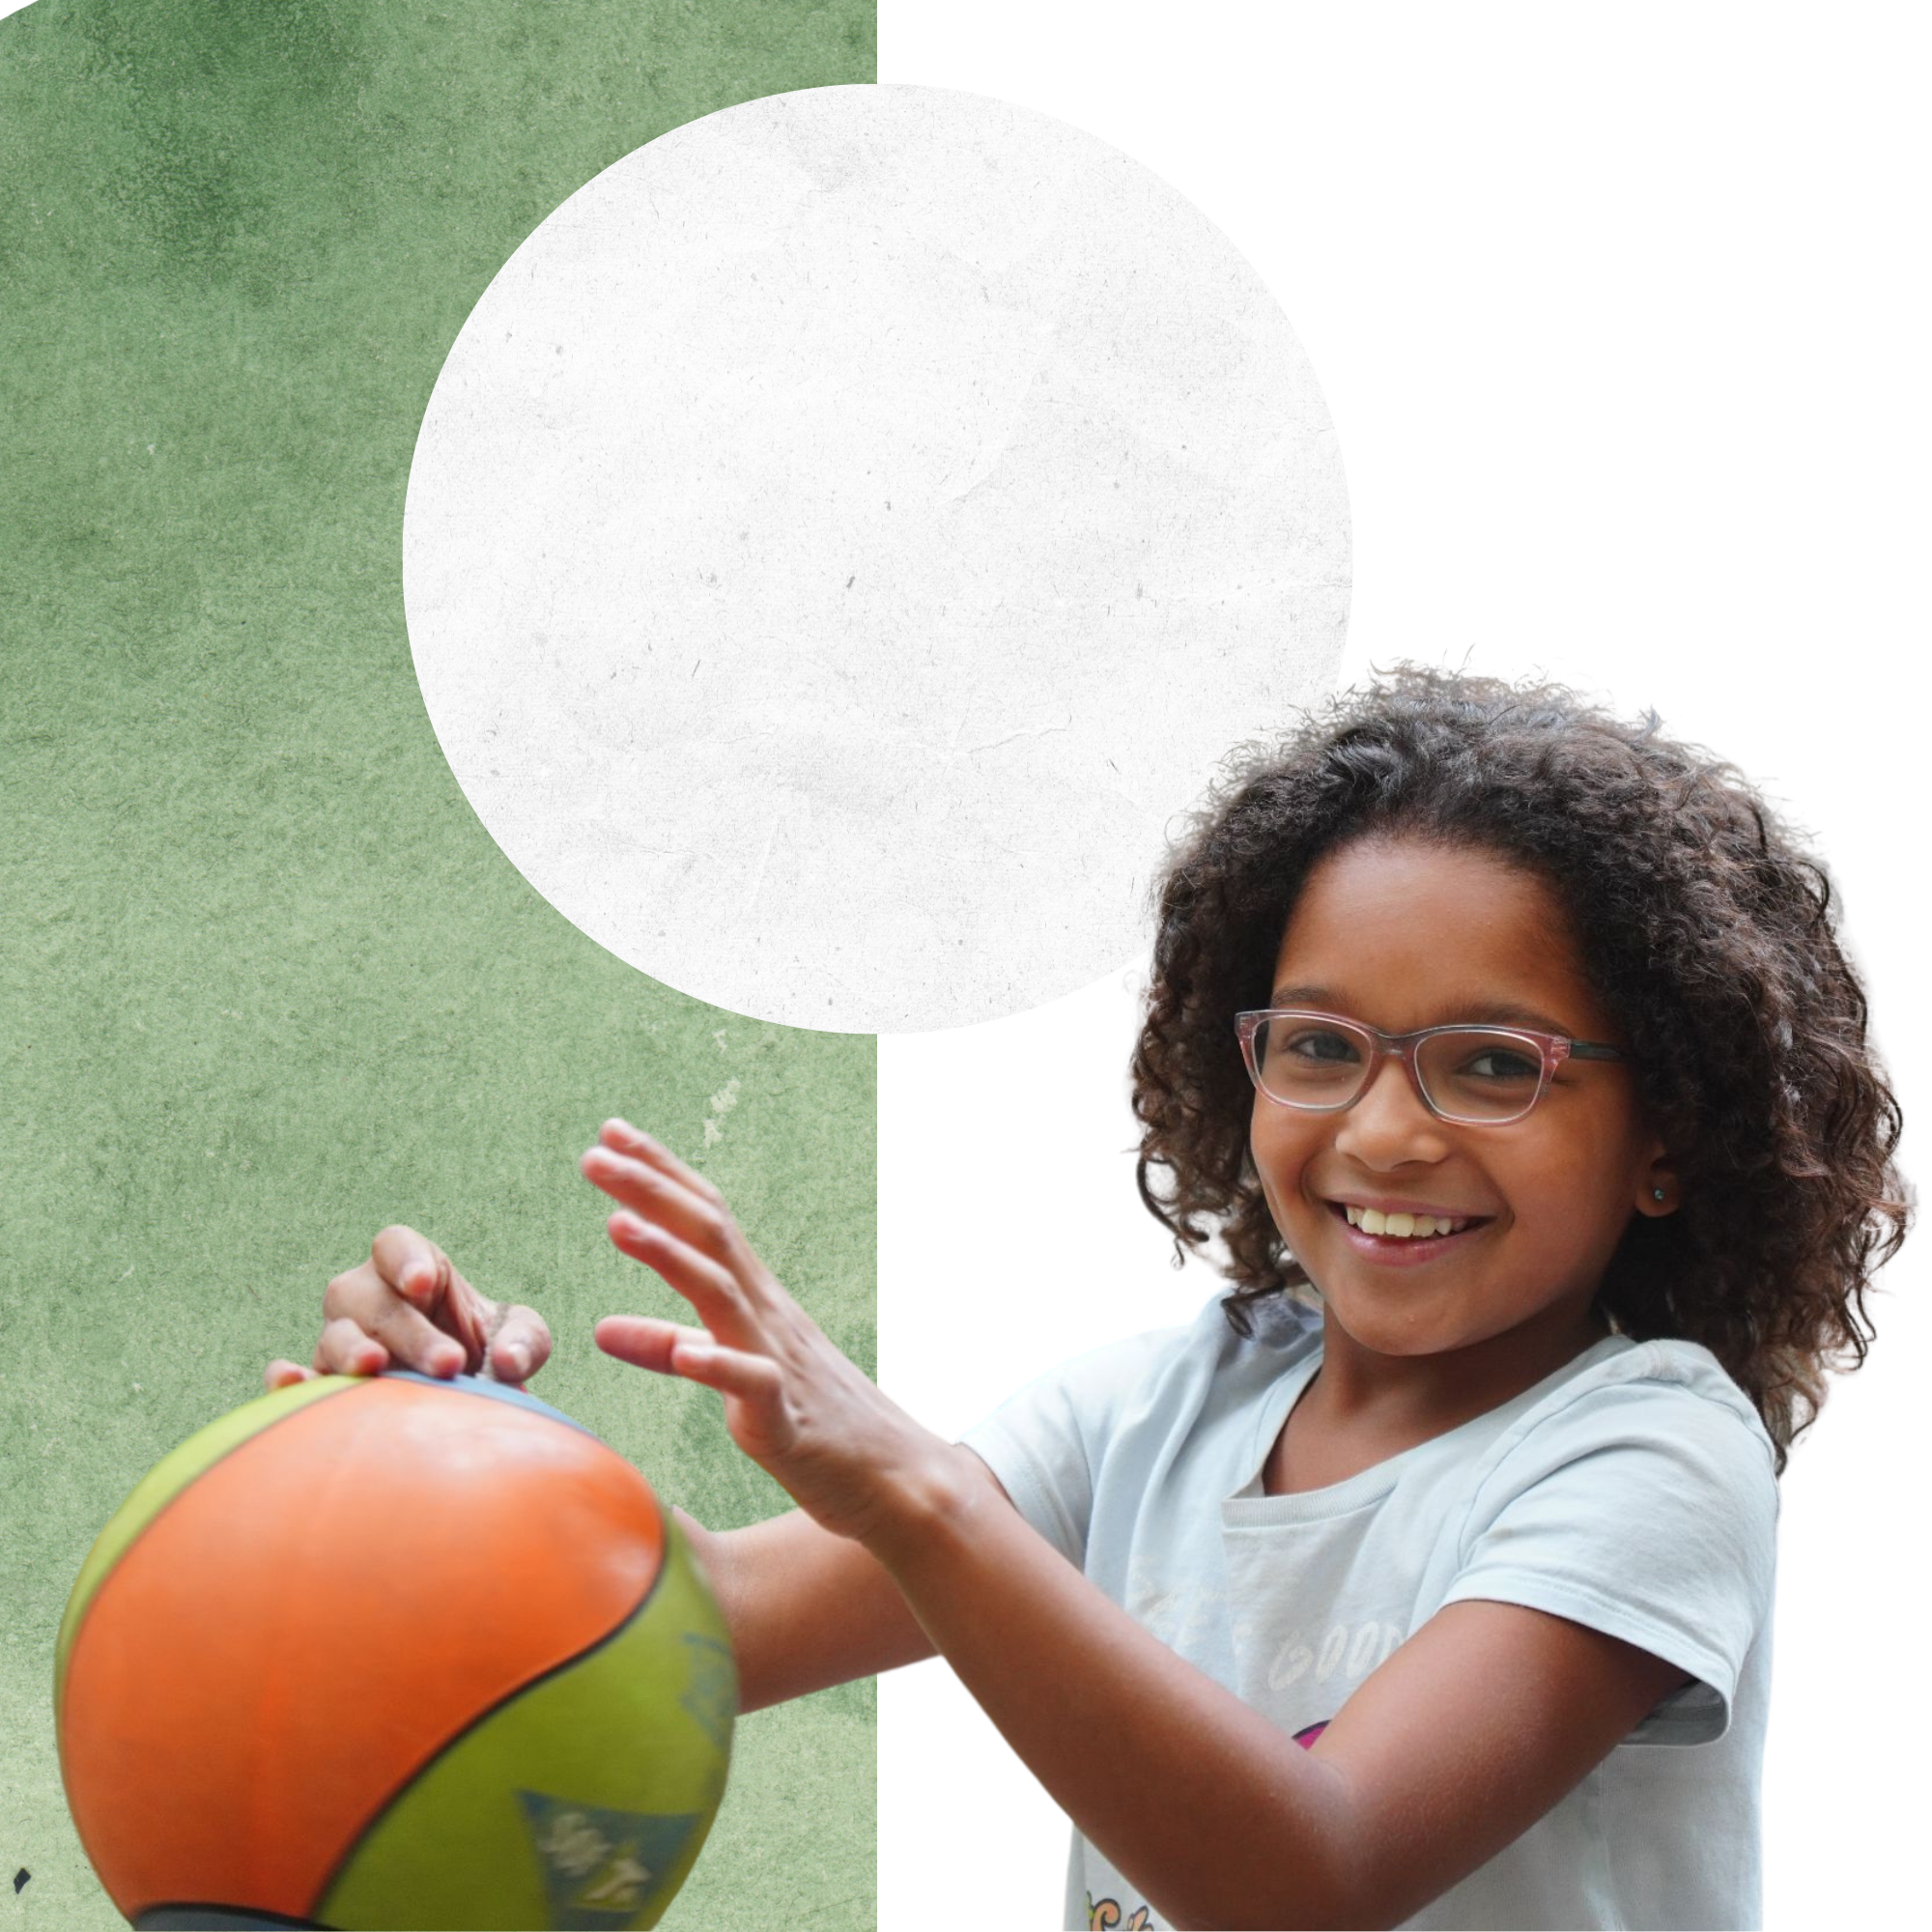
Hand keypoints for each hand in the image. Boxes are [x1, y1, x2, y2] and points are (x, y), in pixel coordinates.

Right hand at [264, 1225, 552, 1392]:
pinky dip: (289, 1380)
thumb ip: (525, 1340)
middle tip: (449, 1364)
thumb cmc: (490, 1352)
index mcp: (416, 1268)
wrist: (464, 1398)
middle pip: (370, 1298)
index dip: (405, 1258)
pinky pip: (296, 1377)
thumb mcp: (522, 1338)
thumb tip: (507, 1361)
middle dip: (409, 1330)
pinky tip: (294, 1384)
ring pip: (336, 1335)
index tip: (426, 1283)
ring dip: (355, 1353)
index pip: (394, 1244)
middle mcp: (368, 1297)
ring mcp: (341, 1338)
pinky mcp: (325, 1383)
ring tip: (378, 1369)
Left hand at [583, 1118, 945, 1545]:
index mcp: (753, 1300)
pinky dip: (719, 1367)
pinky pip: (754, 1387)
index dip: (659, 1174)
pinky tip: (684, 1355)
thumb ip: (665, 1345)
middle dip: (652, 1190)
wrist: (896, 1478)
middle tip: (595, 1152)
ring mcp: (778, 1363)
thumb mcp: (726, 1374)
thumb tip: (601, 1328)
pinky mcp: (787, 1422)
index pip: (704, 1219)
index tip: (611, 1134)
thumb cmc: (812, 1421)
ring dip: (669, 1256)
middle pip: (709, 1235)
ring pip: (723, 1296)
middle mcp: (766, 1316)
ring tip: (618, 1224)